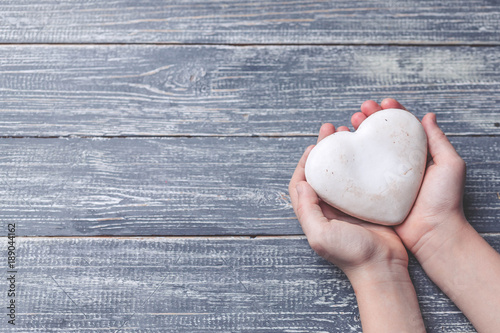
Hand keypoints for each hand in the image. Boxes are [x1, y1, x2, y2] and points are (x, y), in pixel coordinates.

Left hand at [288, 123, 407, 277]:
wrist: (383, 268)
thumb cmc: (351, 255)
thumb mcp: (321, 235)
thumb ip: (307, 210)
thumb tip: (302, 183)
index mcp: (314, 213)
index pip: (301, 182)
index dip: (304, 162)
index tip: (313, 145)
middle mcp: (328, 207)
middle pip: (321, 172)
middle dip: (324, 150)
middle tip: (331, 129)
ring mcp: (348, 205)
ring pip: (340, 172)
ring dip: (342, 153)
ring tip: (348, 133)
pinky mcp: (367, 204)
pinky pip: (360, 179)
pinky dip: (360, 164)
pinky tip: (367, 152)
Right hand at [351, 99, 467, 262]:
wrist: (433, 232)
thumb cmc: (445, 200)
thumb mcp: (450, 165)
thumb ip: (439, 141)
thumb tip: (428, 116)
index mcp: (417, 156)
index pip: (403, 128)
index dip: (392, 113)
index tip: (383, 102)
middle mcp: (398, 165)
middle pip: (381, 137)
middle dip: (370, 120)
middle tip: (359, 111)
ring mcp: (384, 179)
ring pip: (368, 153)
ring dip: (357, 137)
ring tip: (346, 127)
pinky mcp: (373, 194)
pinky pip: (360, 175)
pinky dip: (350, 162)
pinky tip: (341, 153)